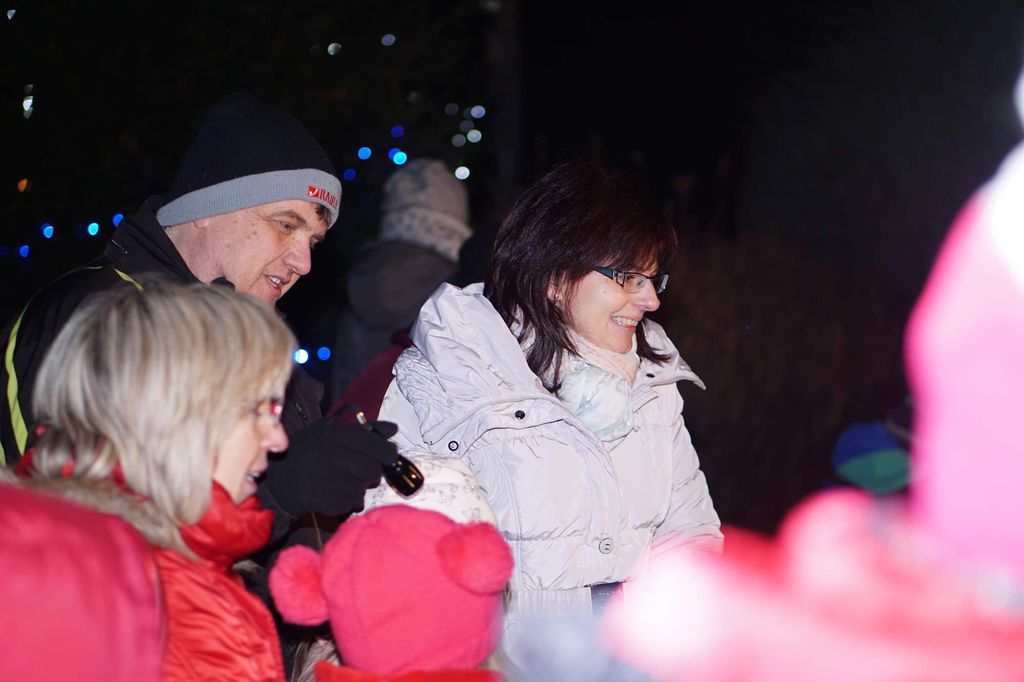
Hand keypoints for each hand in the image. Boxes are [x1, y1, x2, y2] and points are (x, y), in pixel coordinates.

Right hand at [263, 419, 399, 517]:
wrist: (278, 476)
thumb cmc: (310, 450)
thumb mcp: (332, 431)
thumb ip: (366, 430)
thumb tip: (393, 429)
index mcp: (335, 436)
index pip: (371, 443)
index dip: (386, 451)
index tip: (390, 456)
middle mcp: (332, 456)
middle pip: (371, 470)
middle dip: (373, 473)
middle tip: (364, 472)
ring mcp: (327, 480)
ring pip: (362, 489)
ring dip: (359, 487)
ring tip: (345, 481)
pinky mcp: (323, 501)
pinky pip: (350, 504)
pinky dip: (348, 501)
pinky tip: (336, 492)